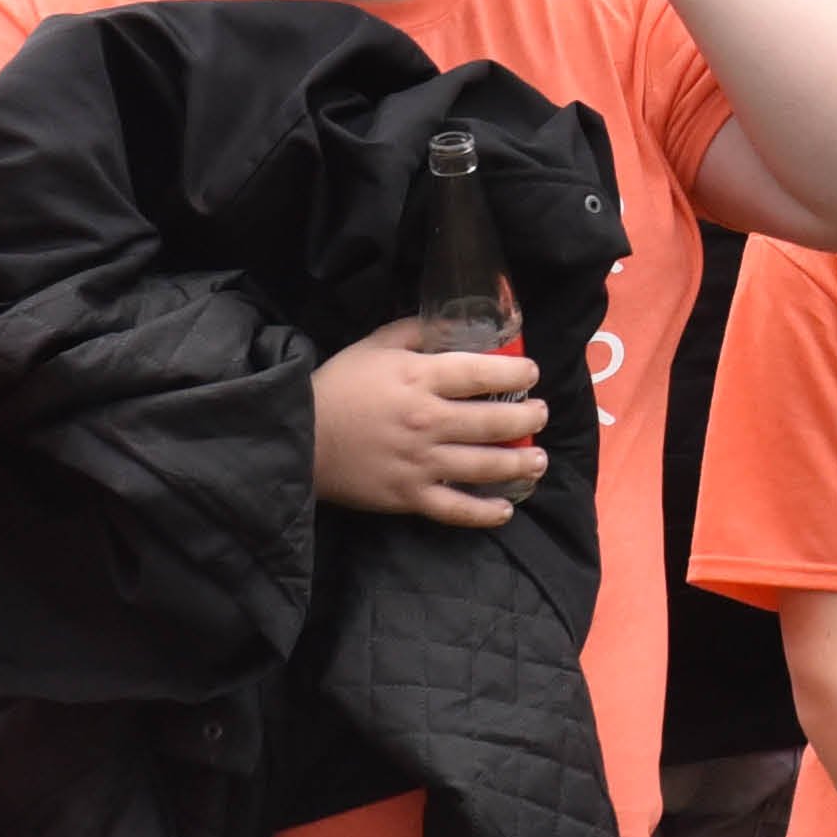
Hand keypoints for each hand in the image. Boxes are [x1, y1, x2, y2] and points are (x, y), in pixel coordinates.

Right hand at [307, 326, 546, 526]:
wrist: (295, 437)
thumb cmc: (335, 387)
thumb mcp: (373, 346)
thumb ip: (414, 333)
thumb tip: (449, 324)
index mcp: (419, 379)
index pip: (483, 374)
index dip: (516, 373)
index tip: (531, 373)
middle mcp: (428, 421)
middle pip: (495, 421)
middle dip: (528, 418)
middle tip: (541, 415)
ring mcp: (421, 462)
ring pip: (486, 466)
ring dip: (521, 464)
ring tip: (539, 460)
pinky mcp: (409, 496)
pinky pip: (456, 509)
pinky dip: (485, 512)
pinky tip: (506, 509)